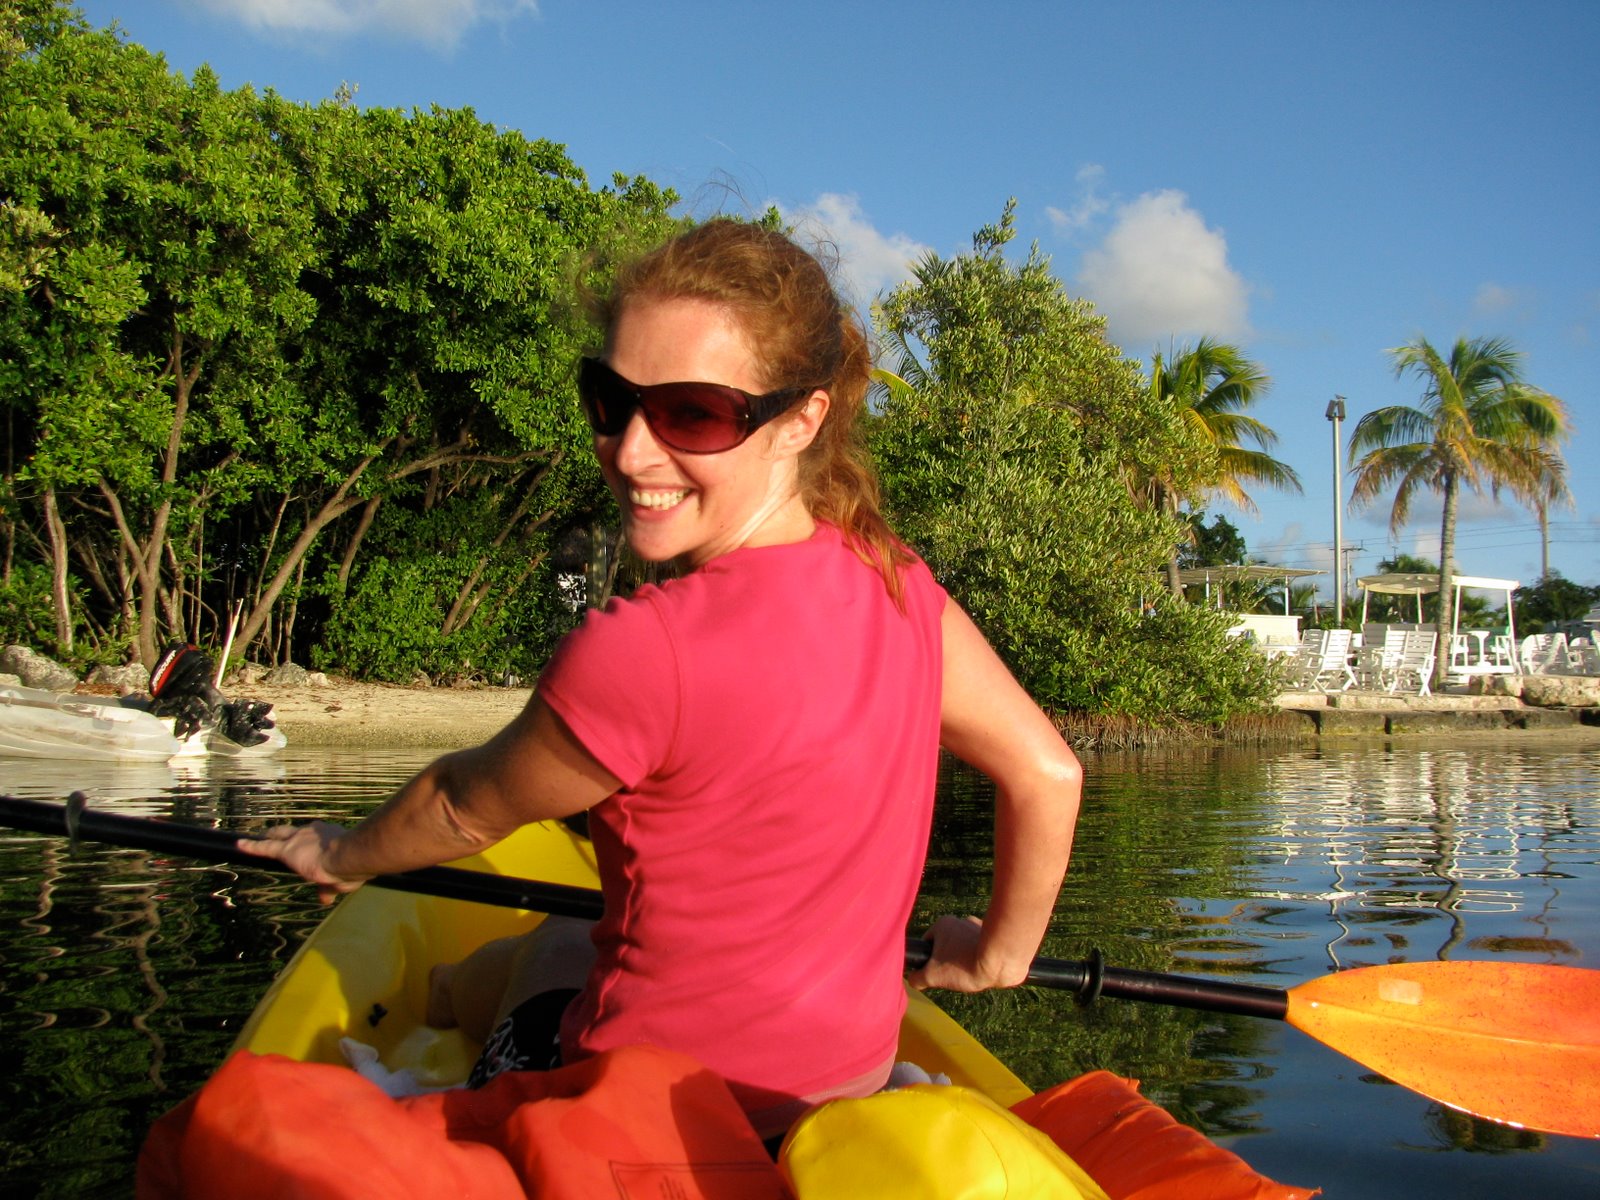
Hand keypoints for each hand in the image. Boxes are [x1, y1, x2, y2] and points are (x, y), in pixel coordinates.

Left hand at [237, 821, 366, 904]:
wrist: (348, 858)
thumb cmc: (350, 868)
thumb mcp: (341, 882)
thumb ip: (329, 889)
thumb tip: (325, 899)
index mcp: (332, 837)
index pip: (318, 840)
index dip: (314, 845)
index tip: (313, 849)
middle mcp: (314, 833)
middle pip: (297, 832)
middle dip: (290, 834)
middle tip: (282, 836)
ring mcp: (298, 840)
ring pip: (280, 835)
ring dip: (272, 836)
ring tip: (263, 835)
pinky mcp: (284, 850)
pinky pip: (264, 847)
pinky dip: (251, 846)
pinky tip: (240, 845)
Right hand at [908, 914, 1014, 993]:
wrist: (1001, 962)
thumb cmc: (963, 966)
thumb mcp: (932, 976)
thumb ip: (916, 977)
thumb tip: (912, 979)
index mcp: (943, 924)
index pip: (928, 942)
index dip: (930, 960)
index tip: (939, 971)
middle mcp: (961, 920)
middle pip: (948, 945)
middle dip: (949, 960)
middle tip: (955, 974)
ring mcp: (979, 926)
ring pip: (965, 945)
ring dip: (966, 958)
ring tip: (972, 972)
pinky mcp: (995, 935)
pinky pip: (983, 947)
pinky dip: (982, 957)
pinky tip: (985, 969)